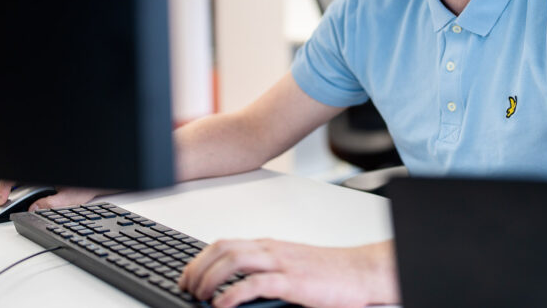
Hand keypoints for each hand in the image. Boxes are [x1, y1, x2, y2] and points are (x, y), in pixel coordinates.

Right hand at [0, 178, 112, 211]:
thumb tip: (33, 209)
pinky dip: (4, 180)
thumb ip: (52, 202)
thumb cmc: (87, 182)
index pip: (14, 174)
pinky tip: (0, 190)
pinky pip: (15, 172)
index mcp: (41, 170)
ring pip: (7, 169)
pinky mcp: (34, 171)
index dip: (3, 187)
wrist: (98, 175)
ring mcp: (34, 167)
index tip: (1, 201)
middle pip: (6, 169)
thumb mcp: (72, 195)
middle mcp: (36, 166)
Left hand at [178, 238, 397, 307]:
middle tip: (187, 288)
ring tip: (200, 296)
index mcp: (269, 246)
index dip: (200, 259)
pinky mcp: (292, 282)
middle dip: (198, 268)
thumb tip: (234, 287)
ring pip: (234, 261)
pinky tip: (222, 304)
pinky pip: (255, 283)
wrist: (360, 271)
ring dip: (210, 278)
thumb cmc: (328, 272)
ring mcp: (281, 264)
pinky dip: (233, 293)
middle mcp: (271, 250)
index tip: (187, 276)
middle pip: (223, 249)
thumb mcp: (290, 266)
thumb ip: (264, 271)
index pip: (224, 244)